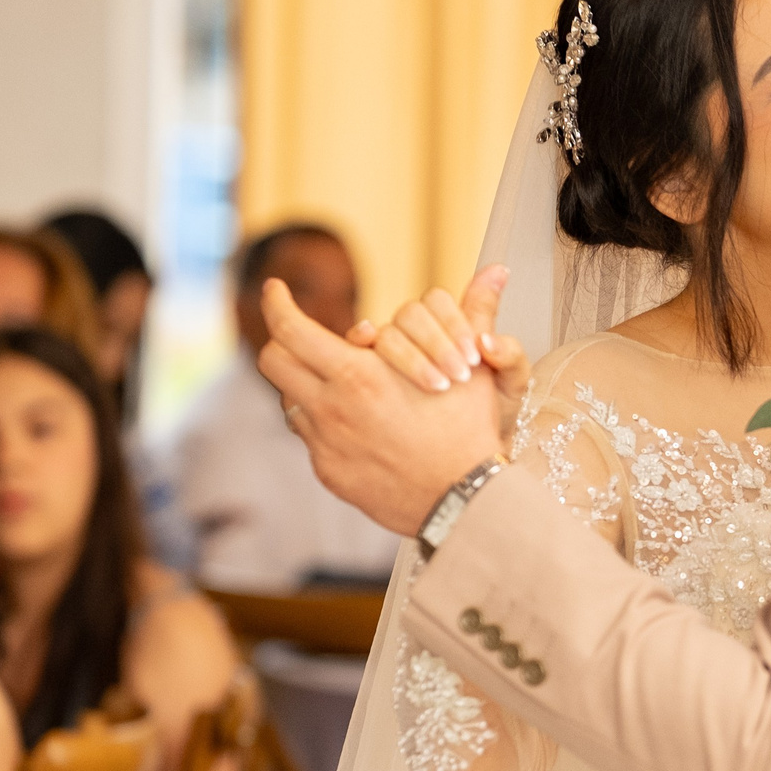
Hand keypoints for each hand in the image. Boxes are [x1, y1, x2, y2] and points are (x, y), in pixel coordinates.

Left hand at [257, 277, 500, 534]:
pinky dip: (325, 421)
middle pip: (273, 361)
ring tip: (337, 380)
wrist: (464, 502)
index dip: (277, 303)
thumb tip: (497, 268)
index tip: (275, 290)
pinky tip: (356, 422)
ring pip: (289, 399)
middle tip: (300, 334)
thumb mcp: (474, 367)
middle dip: (282, 340)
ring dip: (306, 383)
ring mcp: (326, 444)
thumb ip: (476, 313)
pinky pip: (310, 436)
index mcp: (359, 376)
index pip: (290, 329)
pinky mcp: (329, 471)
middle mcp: (332, 408)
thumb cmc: (470, 432)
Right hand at [345, 267, 531, 446]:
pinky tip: (368, 353)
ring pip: (384, 335)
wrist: (472, 466)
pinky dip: (360, 346)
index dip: (454, 324)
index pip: (437, 302)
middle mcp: (413, 335)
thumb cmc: (493, 419)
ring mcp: (387, 355)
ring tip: (437, 386)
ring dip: (407, 356)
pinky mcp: (368, 377)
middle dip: (433, 343)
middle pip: (408, 316)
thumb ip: (505, 339)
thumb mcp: (508, 383)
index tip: (475, 357)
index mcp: (446, 327)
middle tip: (459, 376)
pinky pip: (355, 353)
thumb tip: (500, 274)